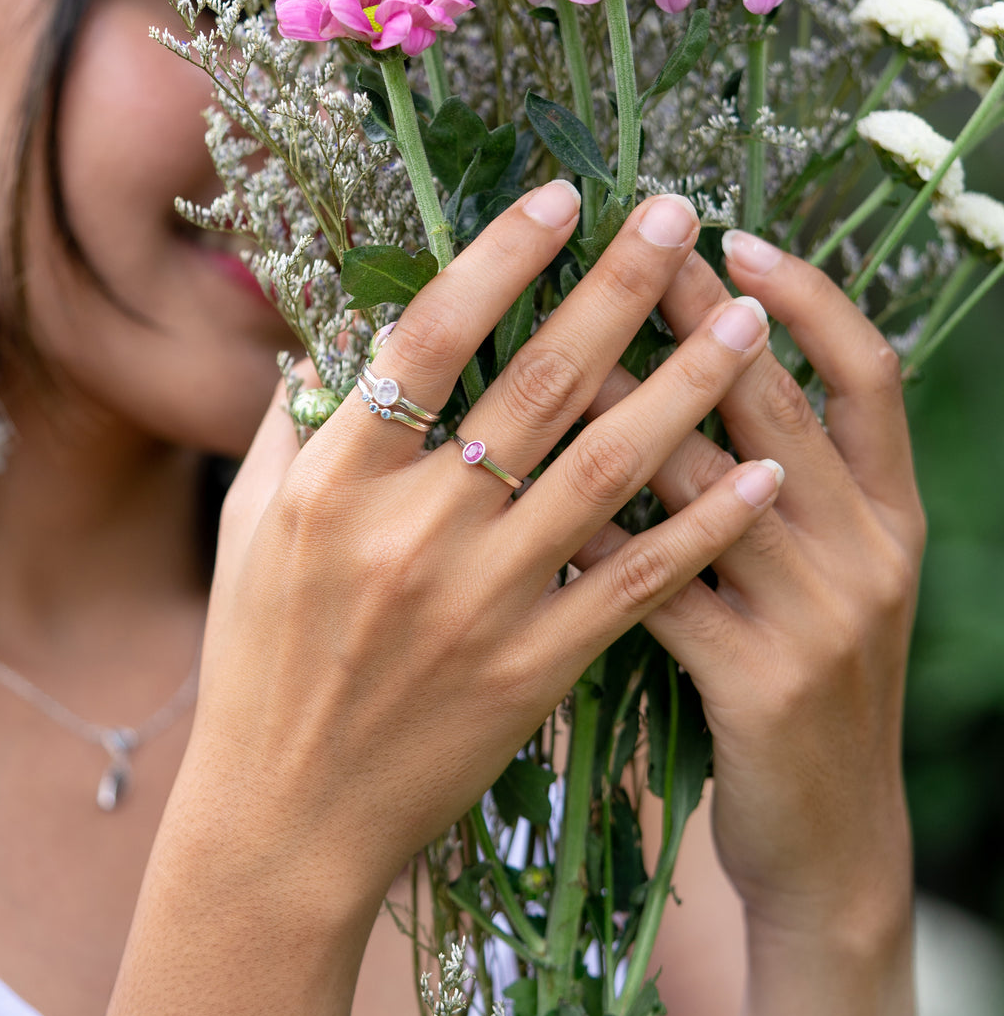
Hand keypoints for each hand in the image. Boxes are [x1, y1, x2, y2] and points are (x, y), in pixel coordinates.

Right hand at [198, 190, 781, 903]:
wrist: (287, 819)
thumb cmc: (260, 663)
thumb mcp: (250, 528)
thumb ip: (293, 423)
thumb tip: (330, 332)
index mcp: (333, 483)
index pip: (424, 340)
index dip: (499, 259)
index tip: (562, 195)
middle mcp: (409, 529)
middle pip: (534, 385)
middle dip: (616, 290)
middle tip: (677, 217)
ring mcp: (479, 602)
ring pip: (604, 471)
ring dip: (686, 388)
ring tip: (751, 322)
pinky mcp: (533, 669)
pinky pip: (636, 583)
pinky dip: (704, 526)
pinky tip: (764, 473)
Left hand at [610, 234, 922, 931]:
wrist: (833, 842)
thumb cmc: (800, 681)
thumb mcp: (826, 576)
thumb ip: (776, 484)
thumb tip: (686, 374)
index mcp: (890, 511)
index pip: (870, 373)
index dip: (810, 297)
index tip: (738, 237)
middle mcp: (871, 549)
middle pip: (774, 404)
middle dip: (699, 316)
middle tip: (631, 243)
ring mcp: (822, 616)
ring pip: (709, 481)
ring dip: (628, 406)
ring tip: (559, 346)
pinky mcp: (761, 683)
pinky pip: (658, 583)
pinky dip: (596, 531)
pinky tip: (534, 494)